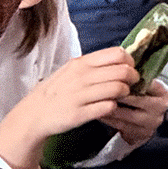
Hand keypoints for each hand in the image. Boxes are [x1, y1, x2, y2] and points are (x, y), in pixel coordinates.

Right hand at [0, 47, 139, 168]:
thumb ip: (94, 64)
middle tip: (131, 85)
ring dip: (126, 93)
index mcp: (81, 63)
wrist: (34, 114)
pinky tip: (109, 107)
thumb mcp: (72, 70)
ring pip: (118, 88)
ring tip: (121, 96)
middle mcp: (81, 77)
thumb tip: (121, 60)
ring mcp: (80, 95)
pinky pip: (108, 107)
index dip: (129, 62)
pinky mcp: (80, 114)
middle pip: (123, 71)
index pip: (118, 54)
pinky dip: (113, 107)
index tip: (129, 69)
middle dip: (133, 78)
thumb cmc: (57, 91)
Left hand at [100, 77, 167, 147]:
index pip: (147, 83)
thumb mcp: (142, 86)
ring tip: (98, 101)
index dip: (129, 80)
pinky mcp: (142, 134)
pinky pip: (122, 125)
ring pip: (128, 114)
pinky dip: (109, 119)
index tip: (114, 76)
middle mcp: (161, 106)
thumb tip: (119, 64)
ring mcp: (152, 122)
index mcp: (162, 91)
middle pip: (137, 99)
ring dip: (111, 107)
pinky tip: (100, 113)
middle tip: (102, 88)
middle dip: (118, 94)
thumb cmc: (139, 98)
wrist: (144, 121)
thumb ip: (134, 78)